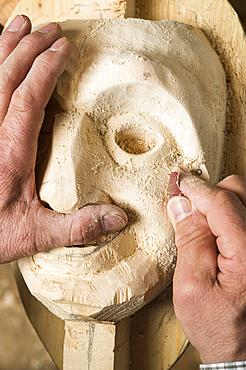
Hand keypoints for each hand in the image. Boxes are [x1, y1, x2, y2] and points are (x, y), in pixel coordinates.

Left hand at [0, 15, 126, 262]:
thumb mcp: (36, 235)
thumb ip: (76, 227)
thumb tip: (118, 217)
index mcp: (10, 155)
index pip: (29, 100)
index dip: (45, 70)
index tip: (62, 48)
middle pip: (7, 80)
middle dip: (28, 50)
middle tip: (48, 29)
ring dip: (3, 49)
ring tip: (19, 24)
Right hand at [167, 174, 245, 362]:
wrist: (242, 347)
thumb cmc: (217, 325)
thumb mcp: (191, 286)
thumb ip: (188, 240)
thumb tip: (181, 205)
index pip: (221, 203)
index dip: (196, 189)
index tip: (179, 183)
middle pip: (238, 191)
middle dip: (209, 195)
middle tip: (189, 210)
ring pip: (243, 198)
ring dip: (219, 203)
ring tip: (202, 224)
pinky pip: (244, 213)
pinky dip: (228, 213)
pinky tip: (215, 229)